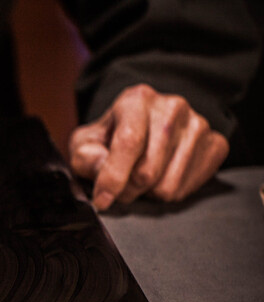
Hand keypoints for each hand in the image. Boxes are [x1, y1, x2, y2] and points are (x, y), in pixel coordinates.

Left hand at [69, 84, 228, 209]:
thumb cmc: (111, 138)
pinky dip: (168, 192)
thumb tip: (103, 171)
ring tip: (140, 178)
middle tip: (120, 185)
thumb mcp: (86, 144)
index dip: (113, 177)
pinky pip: (186, 189)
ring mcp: (198, 125)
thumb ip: (86, 157)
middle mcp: (172, 107)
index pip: (129, 142)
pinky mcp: (216, 144)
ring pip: (167, 186)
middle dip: (127, 189)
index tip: (102, 200)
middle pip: (147, 172)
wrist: (146, 128)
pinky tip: (161, 177)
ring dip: (147, 193)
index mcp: (137, 100)